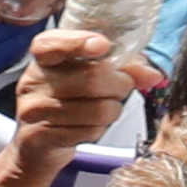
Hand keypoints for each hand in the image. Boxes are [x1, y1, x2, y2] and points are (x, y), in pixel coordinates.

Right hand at [0, 27, 146, 186]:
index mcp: (43, 56)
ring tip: (106, 108)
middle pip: (92, 78)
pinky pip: (88, 132)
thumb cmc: (68, 99)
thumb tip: (153, 75)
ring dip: (113, 110)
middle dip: (120, 85)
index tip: (103, 46)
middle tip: (122, 87)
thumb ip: (123, 67)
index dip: (79, 42)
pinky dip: (99, 129)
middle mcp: (33, 80)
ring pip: (97, 109)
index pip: (53, 43)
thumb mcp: (89, 74)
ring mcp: (33, 109)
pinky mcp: (40, 136)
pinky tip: (90, 126)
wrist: (36, 143)